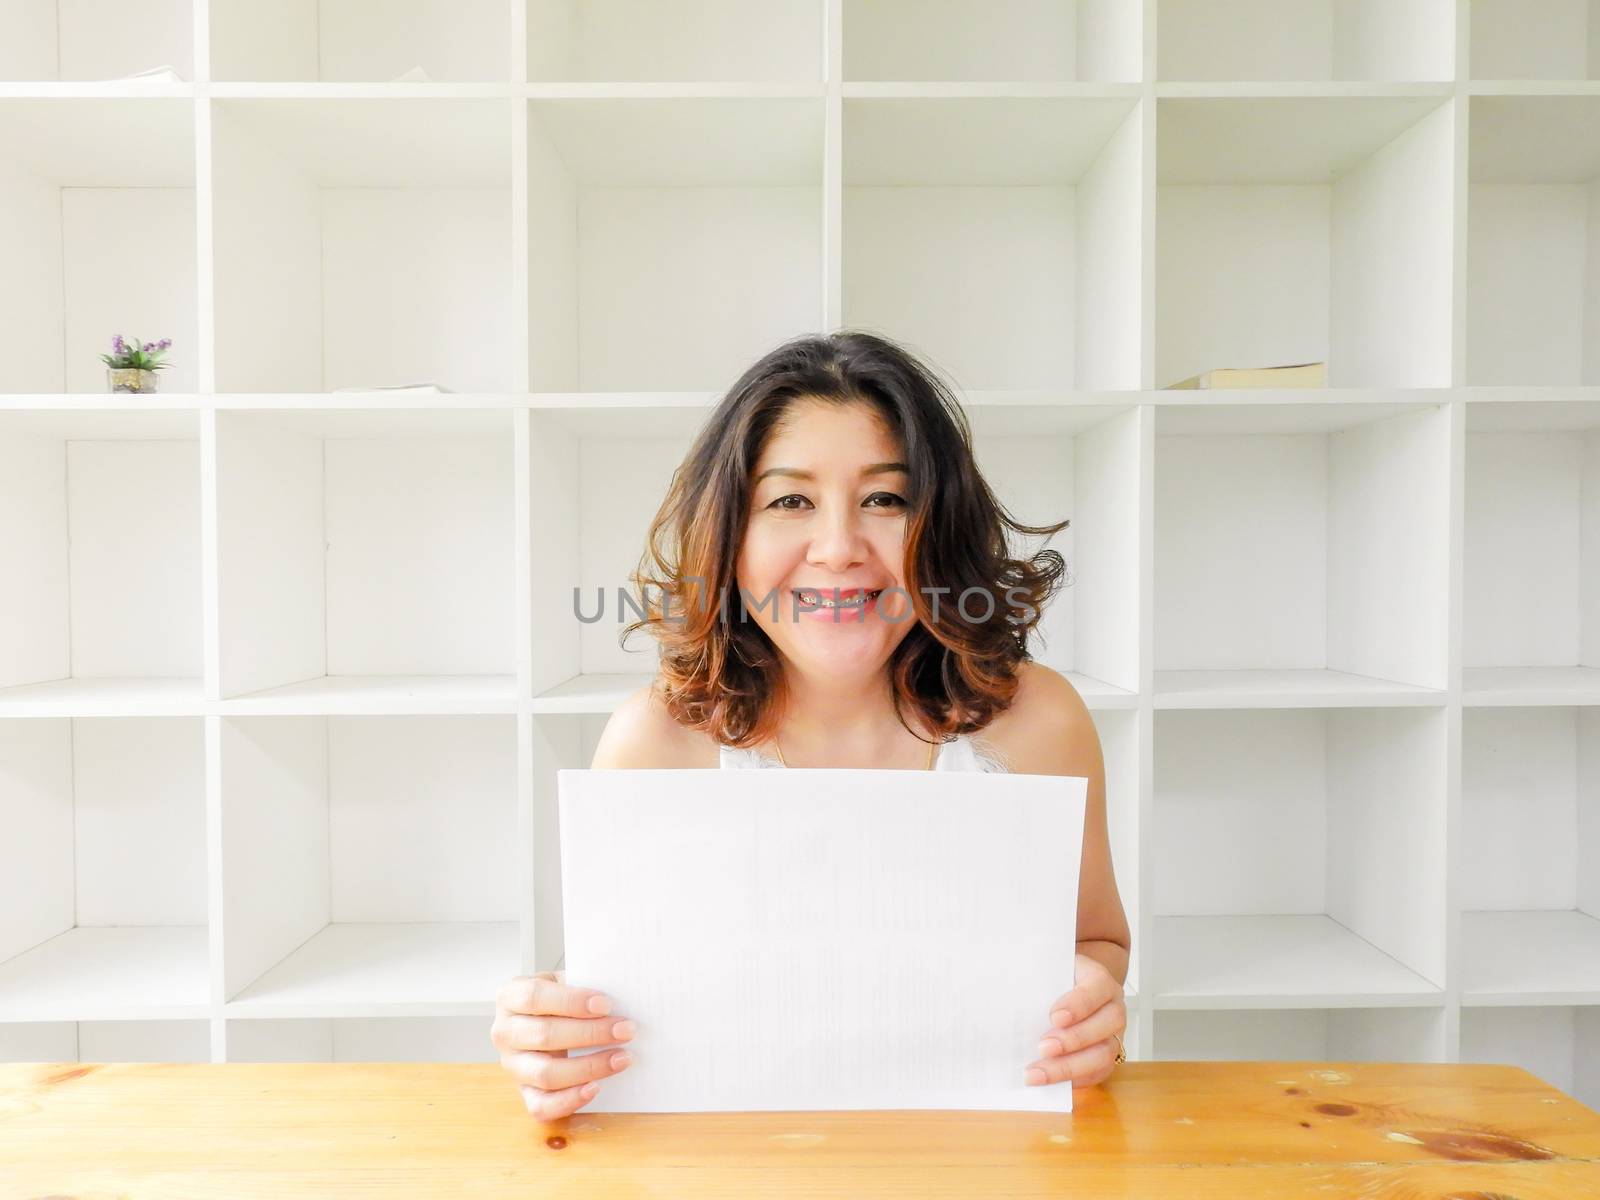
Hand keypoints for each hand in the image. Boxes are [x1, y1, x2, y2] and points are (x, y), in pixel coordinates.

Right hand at [491, 970, 635, 1118]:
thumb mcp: (565, 981)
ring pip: (546, 1073)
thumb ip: (583, 984)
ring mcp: (513, 1066)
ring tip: (621, 1058)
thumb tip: (621, 998)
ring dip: (589, 1067)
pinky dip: (569, 1100)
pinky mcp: (523, 1093)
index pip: (535, 997)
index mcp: (510, 997)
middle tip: (626, 1030)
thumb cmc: (560, 998)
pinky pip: (542, 1106)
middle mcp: (505, 1033)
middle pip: (544, 1035)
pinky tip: (595, 1088)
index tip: (606, 1004)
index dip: (571, 1001)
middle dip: (591, 1034)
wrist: (548, 1020)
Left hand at [1025, 954, 1126, 1088]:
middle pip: (1107, 1024)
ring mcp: (1114, 1035)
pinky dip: (1073, 1081)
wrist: (1068, 991)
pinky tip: (1048, 1083)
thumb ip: (1036, 979)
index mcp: (1100, 980)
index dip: (1079, 1004)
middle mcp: (1113, 1008)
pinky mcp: (1107, 1058)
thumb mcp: (1048, 970)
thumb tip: (1006, 995)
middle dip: (1074, 1039)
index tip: (1054, 1017)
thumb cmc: (1055, 980)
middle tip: (1042, 1047)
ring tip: (1037, 1072)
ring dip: (1069, 1066)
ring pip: (1103, 1055)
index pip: (1097, 988)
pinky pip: (1097, 1074)